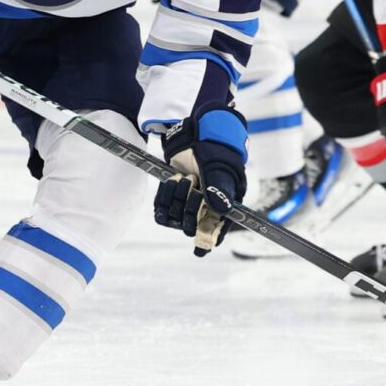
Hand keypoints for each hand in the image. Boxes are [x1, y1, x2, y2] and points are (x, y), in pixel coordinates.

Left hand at [152, 111, 247, 257]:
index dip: (208, 241)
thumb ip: (218, 187)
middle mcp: (205, 209)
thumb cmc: (214, 150)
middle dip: (190, 209)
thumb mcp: (218, 167)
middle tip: (192, 186)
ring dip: (176, 199)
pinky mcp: (171, 199)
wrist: (195, 134)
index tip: (200, 251)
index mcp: (224, 205)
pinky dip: (163, 197)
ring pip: (175, 219)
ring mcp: (187, 205)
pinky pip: (161, 210)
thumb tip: (221, 209)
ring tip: (181, 179)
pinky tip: (170, 182)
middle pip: (192, 227)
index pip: (217, 230)